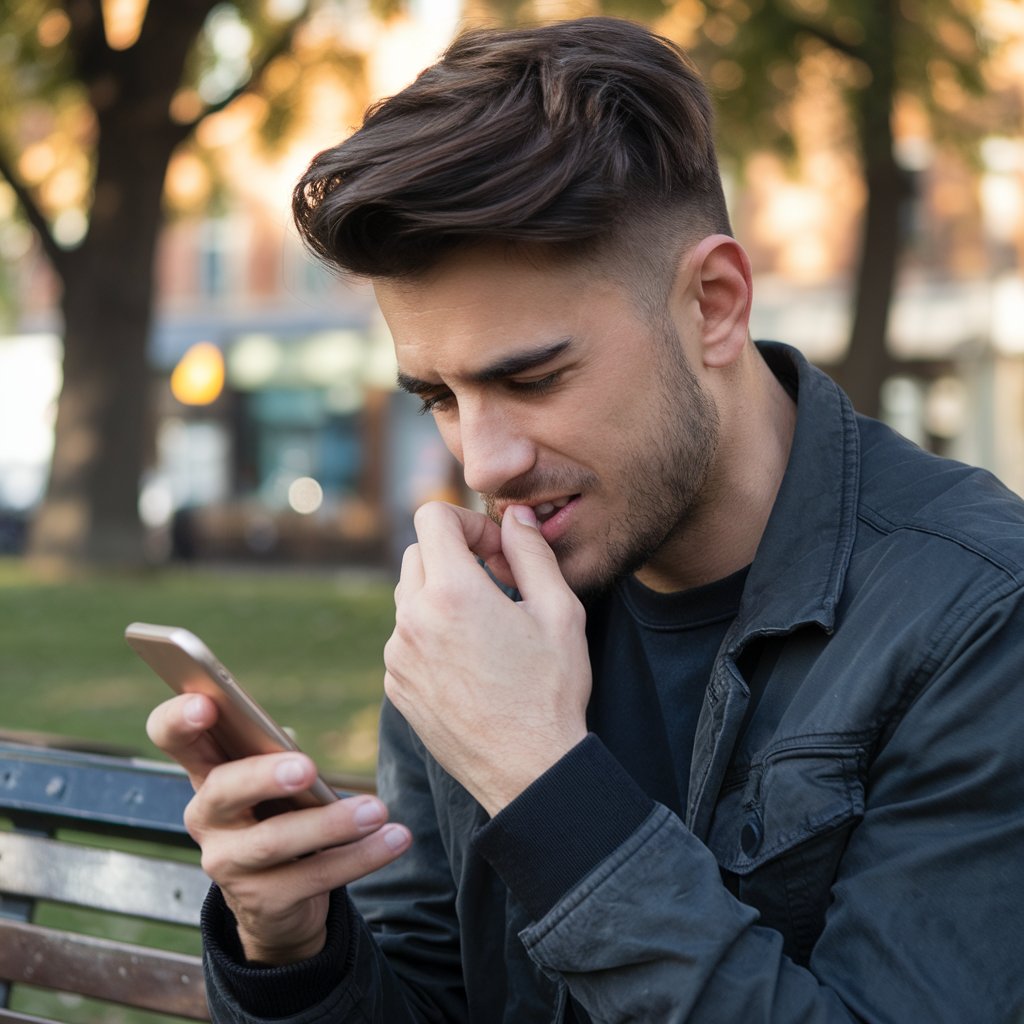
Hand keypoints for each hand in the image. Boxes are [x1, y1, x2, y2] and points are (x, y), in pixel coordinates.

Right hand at [146, 694, 410, 964]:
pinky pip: (314, 876)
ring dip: (330, 824)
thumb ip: (273, 749)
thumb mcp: (272, 776)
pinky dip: (361, 856)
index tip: (206, 701)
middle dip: (263, 776)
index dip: (179, 719)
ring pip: (274, 841)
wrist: (278, 899)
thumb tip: (287, 737)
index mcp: (207, 770)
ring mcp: (228, 863)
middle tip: (307, 766)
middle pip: (223, 789)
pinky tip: (395, 838)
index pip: (172, 738)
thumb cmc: (277, 809)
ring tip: (376, 810)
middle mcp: (206, 817)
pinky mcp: (262, 901)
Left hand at [384, 502, 591, 814]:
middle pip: (418, 553)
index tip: (496, 550)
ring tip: (486, 626)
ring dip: (442, 594)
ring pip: (409, 596)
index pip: (432, 517)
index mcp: (452, 592)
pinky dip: (430, 633)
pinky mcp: (396, 686)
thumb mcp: (559, 612)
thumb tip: (514, 515)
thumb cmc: (551, 691)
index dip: (468, 521)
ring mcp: (398, 656)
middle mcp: (413, 619)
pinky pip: (405, 638)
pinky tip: (470, 661)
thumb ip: (532, 551)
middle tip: (498, 584)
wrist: (528, 772)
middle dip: (455, 555)